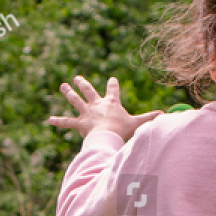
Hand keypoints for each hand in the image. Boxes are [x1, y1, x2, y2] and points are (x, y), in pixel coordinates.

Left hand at [47, 74, 163, 141]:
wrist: (108, 136)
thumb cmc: (122, 130)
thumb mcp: (137, 123)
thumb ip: (150, 119)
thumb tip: (166, 115)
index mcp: (111, 102)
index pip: (112, 89)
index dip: (112, 84)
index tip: (111, 79)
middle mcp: (97, 104)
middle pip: (88, 91)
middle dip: (83, 84)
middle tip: (77, 78)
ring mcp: (87, 113)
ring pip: (75, 101)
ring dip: (68, 93)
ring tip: (62, 86)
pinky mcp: (79, 124)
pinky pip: (67, 122)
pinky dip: (59, 121)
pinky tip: (50, 120)